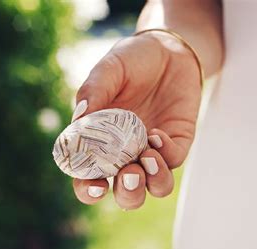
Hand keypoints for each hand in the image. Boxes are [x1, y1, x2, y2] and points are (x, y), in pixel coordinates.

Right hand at [71, 31, 201, 209]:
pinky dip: (166, 154)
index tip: (96, 186)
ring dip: (151, 181)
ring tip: (147, 157)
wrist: (169, 48)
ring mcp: (152, 150)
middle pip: (126, 193)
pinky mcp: (178, 141)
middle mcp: (126, 153)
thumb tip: (78, 116)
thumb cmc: (131, 60)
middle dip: (128, 193)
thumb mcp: (109, 69)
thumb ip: (93, 91)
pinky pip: (174, 160)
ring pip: (155, 187)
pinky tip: (157, 134)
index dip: (89, 190)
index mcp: (100, 142)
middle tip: (128, 175)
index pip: (89, 178)